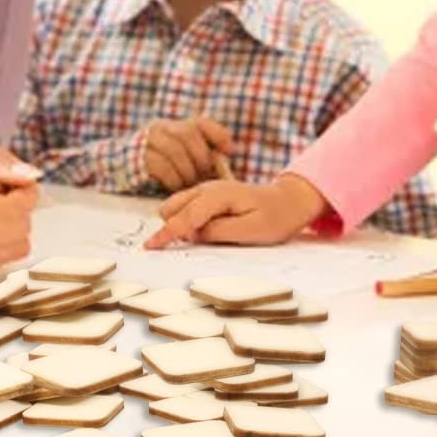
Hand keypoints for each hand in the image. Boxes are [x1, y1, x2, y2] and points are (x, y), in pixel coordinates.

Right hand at [142, 117, 234, 190]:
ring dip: (187, 171)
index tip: (229, 151)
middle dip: (201, 157)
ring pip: (174, 150)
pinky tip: (176, 187)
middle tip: (205, 175)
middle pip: (187, 133)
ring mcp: (149, 140)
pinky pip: (161, 166)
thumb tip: (224, 163)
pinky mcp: (139, 157)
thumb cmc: (164, 168)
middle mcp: (163, 127)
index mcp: (177, 125)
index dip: (218, 134)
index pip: (201, 122)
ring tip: (190, 183)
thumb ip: (201, 156)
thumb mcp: (184, 158)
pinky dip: (173, 179)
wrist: (127, 169)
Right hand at [146, 173, 326, 248]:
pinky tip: (195, 232)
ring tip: (189, 241)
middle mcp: (209, 188)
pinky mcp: (208, 196)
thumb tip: (193, 235)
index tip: (149, 247)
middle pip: (173, 208)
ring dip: (175, 223)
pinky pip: (186, 206)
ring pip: (176, 205)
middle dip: (168, 227)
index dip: (166, 234)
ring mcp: (207, 189)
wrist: (287, 201)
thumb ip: (218, 232)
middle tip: (178, 248)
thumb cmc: (274, 218)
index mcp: (218, 196)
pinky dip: (182, 219)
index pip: (185, 217)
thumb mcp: (250, 231)